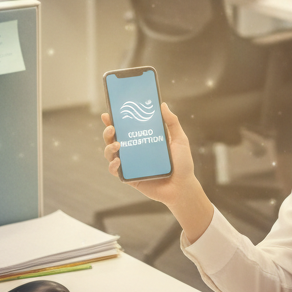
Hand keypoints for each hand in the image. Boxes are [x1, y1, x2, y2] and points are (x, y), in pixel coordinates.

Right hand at [102, 102, 213, 241]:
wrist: (183, 187)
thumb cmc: (183, 164)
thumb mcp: (180, 140)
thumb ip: (172, 122)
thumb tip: (162, 104)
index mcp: (143, 139)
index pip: (126, 127)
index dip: (114, 120)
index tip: (108, 113)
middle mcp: (134, 150)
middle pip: (114, 139)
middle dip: (108, 131)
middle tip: (112, 127)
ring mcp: (131, 164)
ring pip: (111, 154)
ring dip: (108, 148)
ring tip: (117, 144)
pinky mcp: (130, 177)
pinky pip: (115, 171)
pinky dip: (113, 165)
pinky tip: (119, 161)